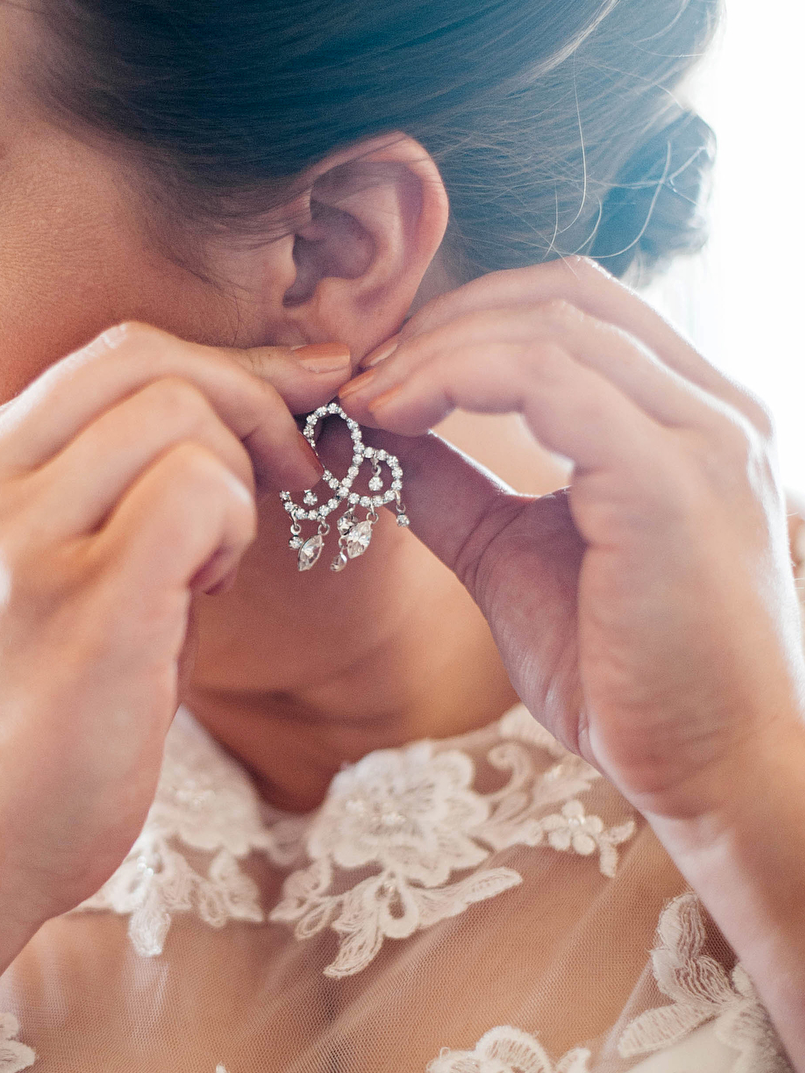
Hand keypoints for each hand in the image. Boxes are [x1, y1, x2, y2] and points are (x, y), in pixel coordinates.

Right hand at [0, 324, 348, 937]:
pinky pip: (198, 489)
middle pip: (144, 358)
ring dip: (236, 481)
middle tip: (291, 476)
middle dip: (249, 401)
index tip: (287, 406)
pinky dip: (234, 526)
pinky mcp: (81, 603)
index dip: (218, 367)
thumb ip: (91, 491)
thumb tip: (234, 410)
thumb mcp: (27, 576)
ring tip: (211, 571)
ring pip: (178, 412)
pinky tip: (210, 593)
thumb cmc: (19, 720)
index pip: (106, 355)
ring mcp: (17, 540)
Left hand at [340, 258, 804, 844]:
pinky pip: (548, 378)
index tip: (379, 376)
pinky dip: (452, 378)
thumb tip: (366, 434)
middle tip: (359, 377)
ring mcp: (701, 438)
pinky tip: (392, 419)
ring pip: (549, 325)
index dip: (467, 321)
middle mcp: (712, 409)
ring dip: (434, 349)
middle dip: (444, 320)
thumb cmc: (629, 684)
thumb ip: (451, 489)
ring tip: (363, 400)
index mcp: (690, 418)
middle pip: (563, 293)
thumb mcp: (514, 561)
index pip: (577, 309)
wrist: (713, 779)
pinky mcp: (669, 482)